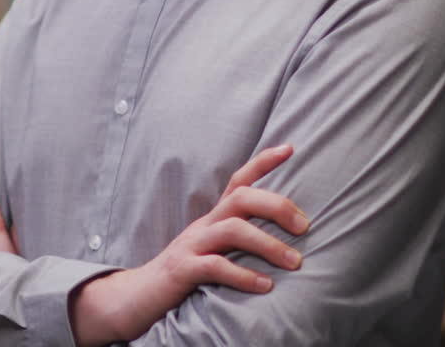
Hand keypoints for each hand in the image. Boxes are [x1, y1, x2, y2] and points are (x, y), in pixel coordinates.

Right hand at [70, 144, 309, 345]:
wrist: (139, 296)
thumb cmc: (186, 274)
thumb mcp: (213, 250)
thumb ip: (238, 241)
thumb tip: (284, 241)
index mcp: (213, 218)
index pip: (238, 181)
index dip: (263, 163)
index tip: (290, 148)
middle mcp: (204, 225)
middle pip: (241, 198)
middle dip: (277, 206)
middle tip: (305, 226)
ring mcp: (192, 245)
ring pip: (233, 230)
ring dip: (269, 244)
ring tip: (295, 262)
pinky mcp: (183, 269)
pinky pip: (215, 266)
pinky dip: (244, 275)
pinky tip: (265, 286)